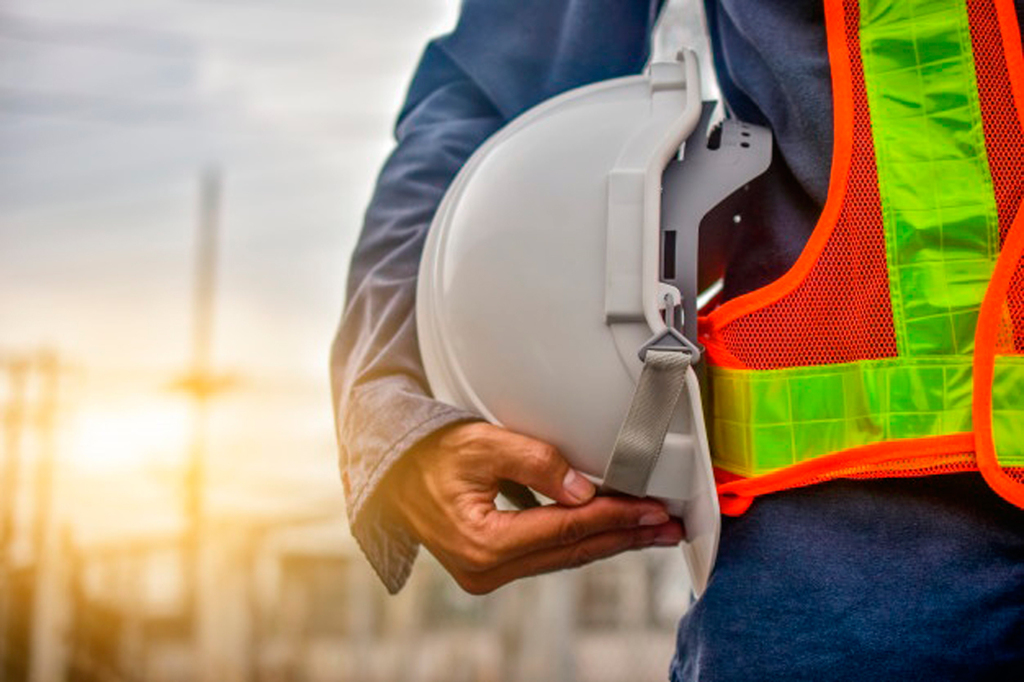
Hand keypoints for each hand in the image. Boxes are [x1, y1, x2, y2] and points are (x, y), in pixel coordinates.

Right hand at [381, 421, 683, 593]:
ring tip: (651, 531)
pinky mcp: (490, 567)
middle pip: (572, 551)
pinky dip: (581, 541)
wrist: (391, 473)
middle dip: (625, 537)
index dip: (615, 517)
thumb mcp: (482, 443)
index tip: (653, 509)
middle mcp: (486, 568)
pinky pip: (548, 555)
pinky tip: (609, 531)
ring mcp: (487, 573)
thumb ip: (536, 463)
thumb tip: (584, 490)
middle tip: (669, 527)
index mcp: (484, 542)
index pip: (567, 529)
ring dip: (610, 541)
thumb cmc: (430, 453)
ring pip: (564, 558)